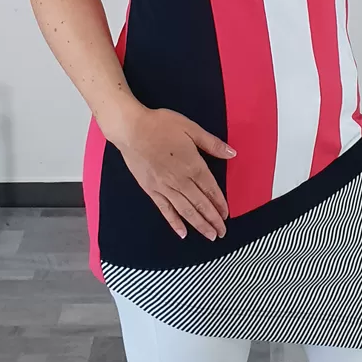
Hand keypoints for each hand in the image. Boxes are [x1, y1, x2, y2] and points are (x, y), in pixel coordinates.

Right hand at [108, 105, 233, 240]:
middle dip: (213, 220)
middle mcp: (180, 180)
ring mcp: (164, 187)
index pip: (210, 189)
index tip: (226, 215)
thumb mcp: (191, 128)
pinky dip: (174, 222)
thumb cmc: (161, 125)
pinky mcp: (150, 190)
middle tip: (222, 232)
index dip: (219, 203)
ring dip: (199, 224)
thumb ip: (212, 143)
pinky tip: (182, 233)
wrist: (130, 129)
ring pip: (185, 210)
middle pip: (200, 204)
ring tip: (210, 236)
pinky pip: (165, 209)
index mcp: (193, 165)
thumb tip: (231, 153)